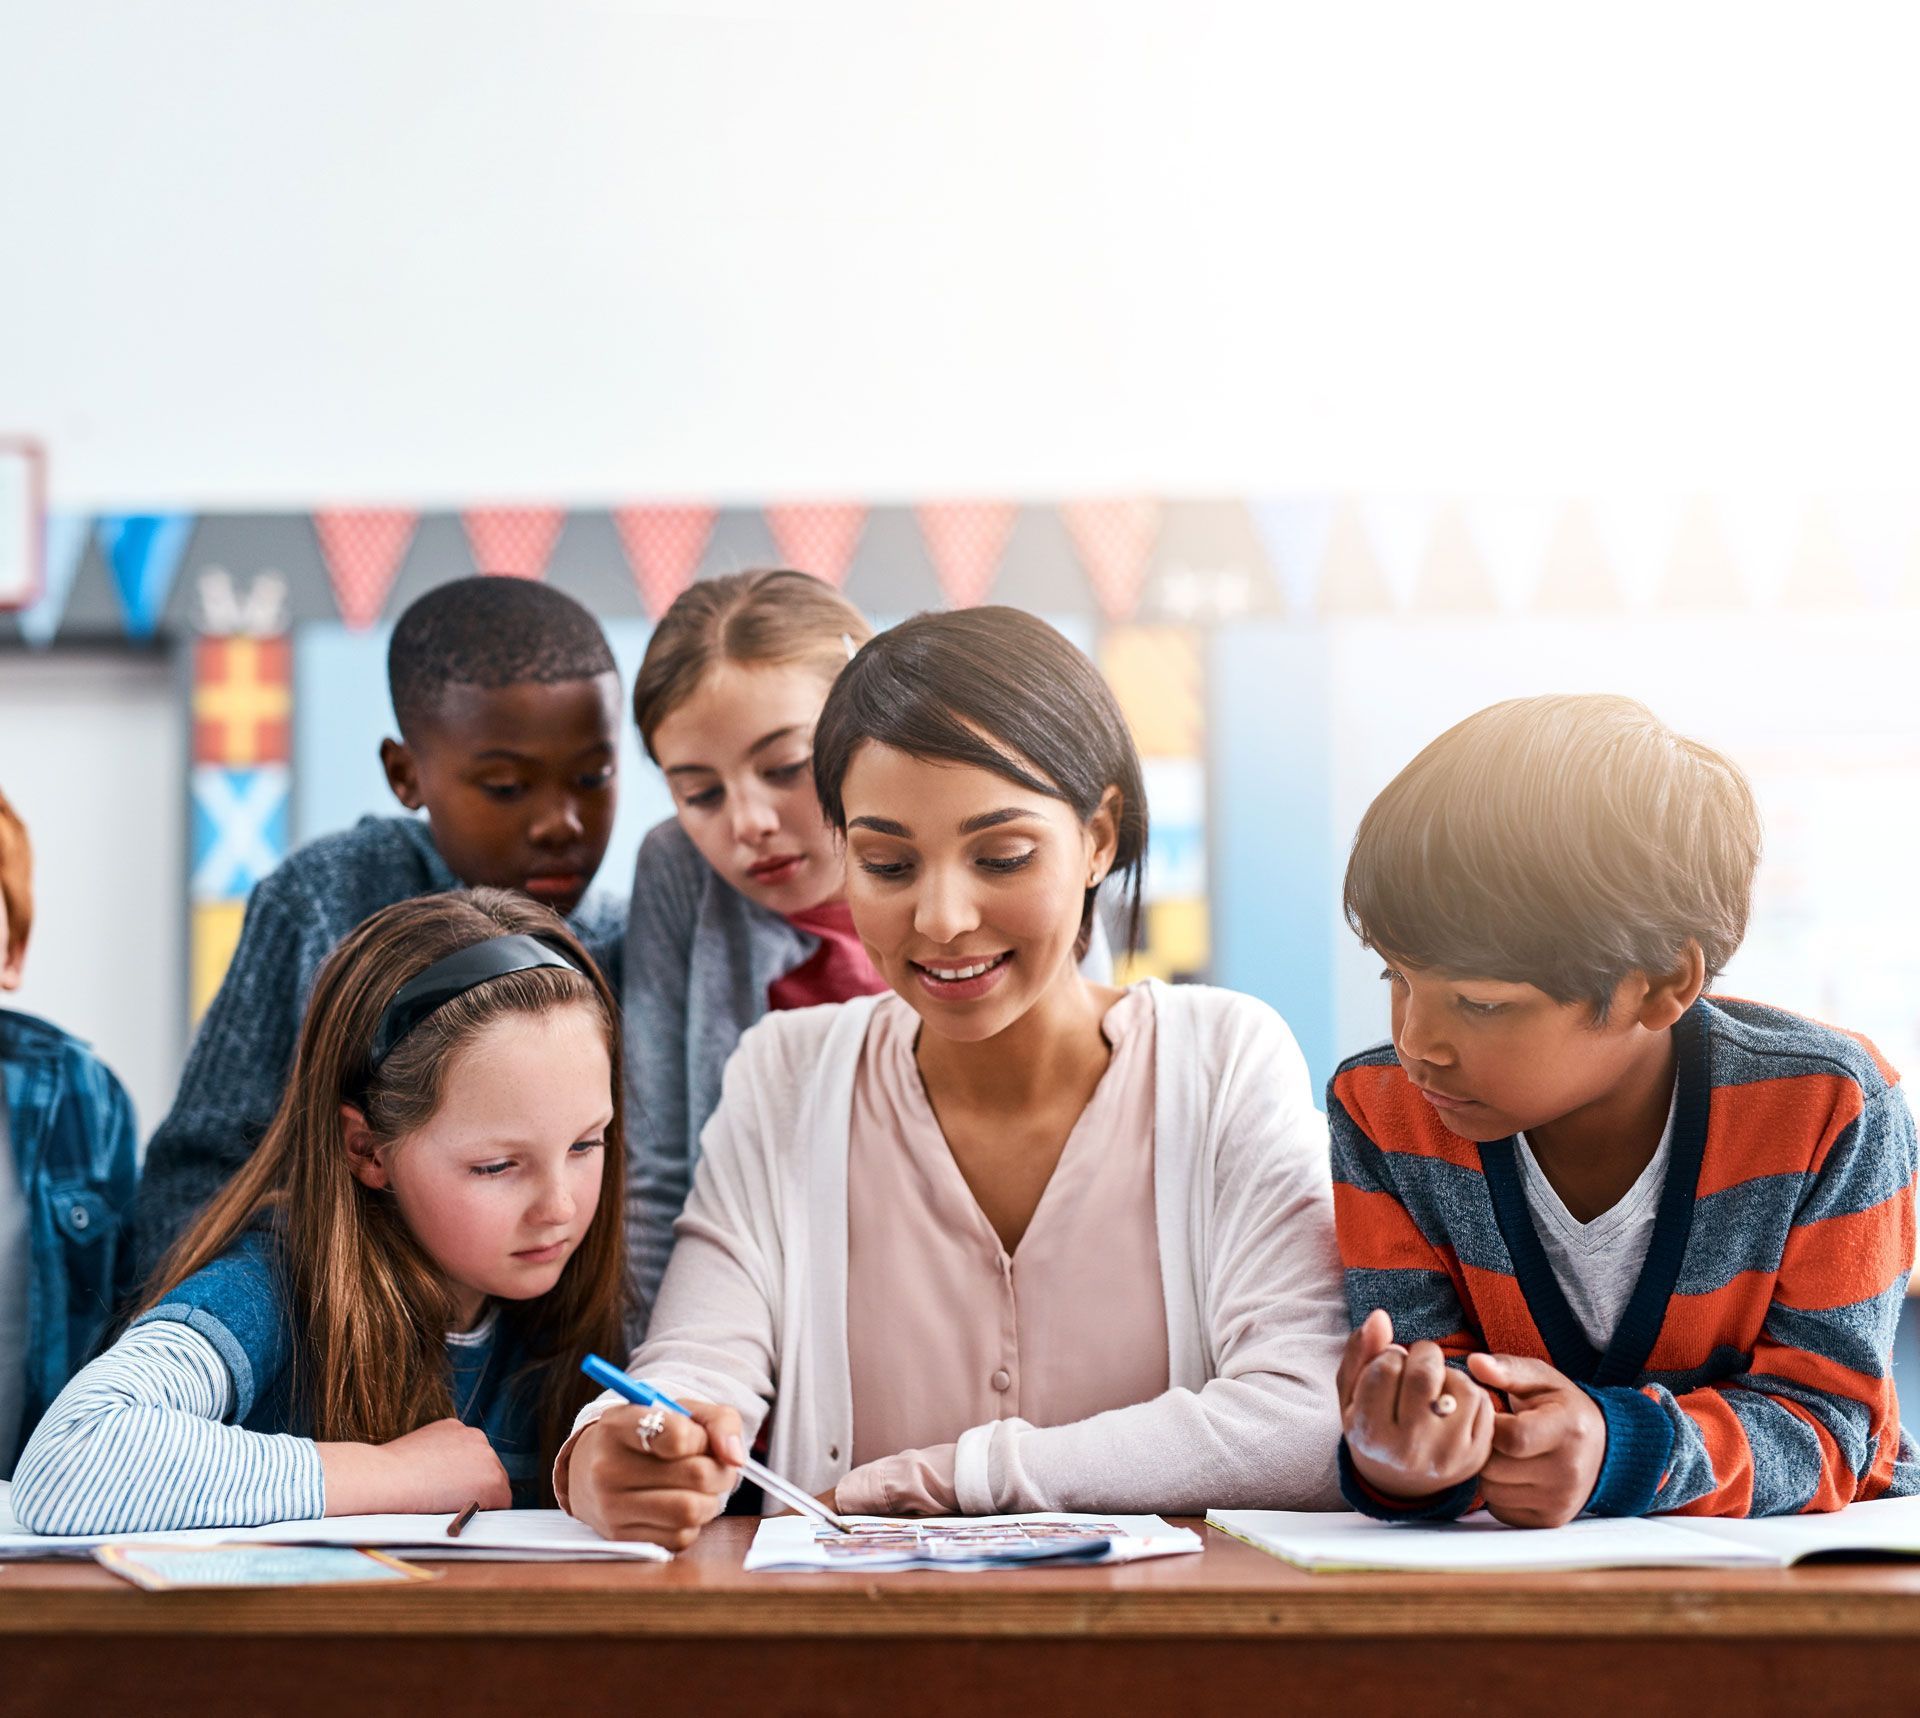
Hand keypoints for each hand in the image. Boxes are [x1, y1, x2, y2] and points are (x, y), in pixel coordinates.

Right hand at [319, 1417, 511, 1516]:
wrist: (385, 1478)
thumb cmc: (389, 1472)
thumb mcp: (416, 1453)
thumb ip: (438, 1459)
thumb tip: (447, 1479)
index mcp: (455, 1428)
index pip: (471, 1457)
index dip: (463, 1479)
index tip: (451, 1494)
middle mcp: (476, 1437)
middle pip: (488, 1468)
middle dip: (476, 1489)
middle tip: (456, 1509)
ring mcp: (488, 1458)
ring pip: (497, 1485)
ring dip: (484, 1501)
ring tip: (458, 1516)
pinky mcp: (492, 1483)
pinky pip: (502, 1502)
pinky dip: (489, 1514)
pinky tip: (468, 1520)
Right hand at [563, 1400, 745, 1549]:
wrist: (594, 1470)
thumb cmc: (648, 1436)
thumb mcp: (681, 1412)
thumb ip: (719, 1422)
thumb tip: (735, 1457)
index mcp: (618, 1425)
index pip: (677, 1436)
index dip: (702, 1438)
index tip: (698, 1437)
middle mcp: (607, 1468)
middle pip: (696, 1475)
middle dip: (719, 1471)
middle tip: (715, 1465)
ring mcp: (612, 1508)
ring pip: (691, 1511)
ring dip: (710, 1500)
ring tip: (701, 1488)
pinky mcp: (622, 1539)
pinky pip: (681, 1537)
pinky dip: (692, 1523)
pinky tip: (679, 1505)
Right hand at [1338, 1309, 1493, 1503]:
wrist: (1400, 1483)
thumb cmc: (1372, 1427)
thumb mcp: (1351, 1394)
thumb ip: (1360, 1352)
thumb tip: (1380, 1317)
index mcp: (1371, 1434)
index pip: (1387, 1365)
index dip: (1389, 1354)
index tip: (1389, 1366)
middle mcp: (1409, 1451)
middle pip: (1426, 1374)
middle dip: (1423, 1354)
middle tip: (1417, 1360)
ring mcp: (1447, 1456)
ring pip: (1463, 1387)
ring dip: (1450, 1374)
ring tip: (1436, 1385)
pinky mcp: (1476, 1456)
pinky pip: (1484, 1403)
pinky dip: (1469, 1393)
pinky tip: (1452, 1403)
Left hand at [1465, 1353, 1607, 1527]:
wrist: (1602, 1448)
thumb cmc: (1563, 1407)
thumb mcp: (1541, 1379)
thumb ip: (1507, 1369)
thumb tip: (1474, 1363)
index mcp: (1568, 1431)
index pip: (1512, 1437)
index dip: (1489, 1424)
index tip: (1490, 1413)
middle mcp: (1568, 1472)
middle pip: (1495, 1468)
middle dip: (1484, 1448)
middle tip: (1494, 1434)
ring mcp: (1561, 1501)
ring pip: (1492, 1491)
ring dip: (1488, 1472)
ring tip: (1503, 1453)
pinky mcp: (1550, 1520)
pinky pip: (1501, 1510)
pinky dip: (1498, 1493)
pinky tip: (1512, 1474)